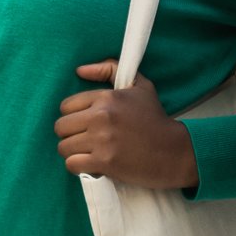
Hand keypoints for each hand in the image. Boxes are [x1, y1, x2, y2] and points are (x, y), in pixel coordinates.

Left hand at [56, 60, 198, 189]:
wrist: (175, 151)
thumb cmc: (156, 119)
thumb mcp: (140, 86)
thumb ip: (110, 69)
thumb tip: (80, 70)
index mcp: (107, 97)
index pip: (66, 106)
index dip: (73, 116)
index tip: (85, 124)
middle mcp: (101, 117)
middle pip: (61, 127)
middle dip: (69, 134)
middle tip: (83, 140)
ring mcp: (102, 141)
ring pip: (63, 147)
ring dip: (72, 152)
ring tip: (86, 153)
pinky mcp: (105, 162)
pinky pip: (72, 164)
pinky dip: (77, 166)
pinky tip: (89, 164)